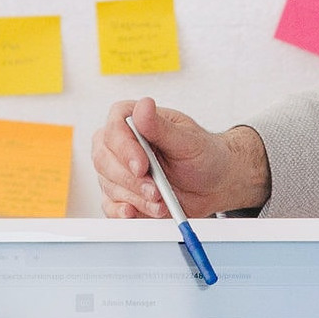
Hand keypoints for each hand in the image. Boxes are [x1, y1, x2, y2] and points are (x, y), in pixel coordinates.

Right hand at [94, 96, 270, 216]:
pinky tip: (133, 212)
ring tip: (160, 203)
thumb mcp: (187, 140)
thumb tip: (143, 106)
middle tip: (155, 191)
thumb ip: (161, 127)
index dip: (124, 148)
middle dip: (130, 180)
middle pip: (104, 159)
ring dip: (135, 198)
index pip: (115, 128)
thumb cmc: (203, 155)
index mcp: (135, 121)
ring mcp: (119, 170)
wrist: (214, 183)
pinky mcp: (122, 194)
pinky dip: (121, 212)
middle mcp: (122, 144)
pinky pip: (110, 205)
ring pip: (108, 184)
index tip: (142, 166)